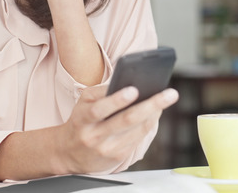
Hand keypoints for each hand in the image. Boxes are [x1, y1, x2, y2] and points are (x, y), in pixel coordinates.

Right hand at [54, 85, 177, 173]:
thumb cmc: (80, 121)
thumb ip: (101, 92)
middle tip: (168, 94)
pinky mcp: (116, 157)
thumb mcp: (83, 103)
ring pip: (136, 130)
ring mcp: (106, 148)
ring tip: (166, 99)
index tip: (134, 89)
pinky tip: (156, 113)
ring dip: (154, 114)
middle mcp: (94, 135)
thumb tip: (127, 81)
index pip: (99, 109)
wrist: (68, 152)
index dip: (117, 100)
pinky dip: (148, 124)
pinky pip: (137, 139)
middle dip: (150, 105)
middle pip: (126, 120)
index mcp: (83, 119)